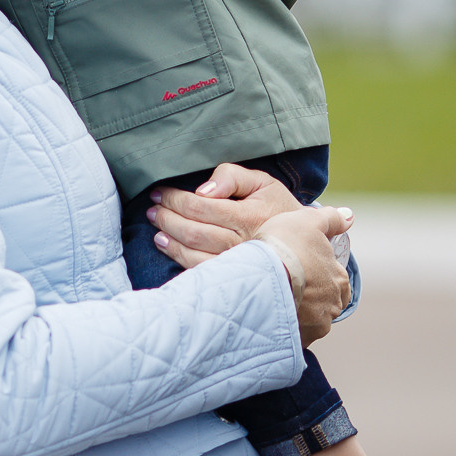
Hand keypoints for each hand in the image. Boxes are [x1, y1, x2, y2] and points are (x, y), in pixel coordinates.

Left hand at [145, 163, 309, 264]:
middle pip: (192, 230)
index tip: (160, 192)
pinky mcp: (233, 277)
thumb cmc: (276, 207)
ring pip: (192, 252)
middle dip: (167, 217)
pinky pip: (199, 269)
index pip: (200, 206)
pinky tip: (165, 244)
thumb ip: (233, 177)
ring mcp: (237, 264)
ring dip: (168, 237)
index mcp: (249, 217)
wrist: (302, 243)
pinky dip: (177, 256)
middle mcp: (242, 243)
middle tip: (153, 208)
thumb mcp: (262, 182)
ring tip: (156, 224)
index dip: (174, 198)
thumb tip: (203, 190)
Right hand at [255, 206, 353, 344]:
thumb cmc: (285, 247)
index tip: (298, 270)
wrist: (261, 278)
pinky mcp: (295, 342)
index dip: (316, 274)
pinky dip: (281, 332)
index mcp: (338, 280)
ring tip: (271, 308)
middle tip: (285, 290)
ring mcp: (314, 327)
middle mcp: (332, 307)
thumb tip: (350, 216)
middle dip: (309, 300)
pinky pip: (290, 338)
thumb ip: (330, 219)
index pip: (335, 281)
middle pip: (323, 305)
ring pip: (307, 323)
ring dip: (294, 317)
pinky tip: (266, 323)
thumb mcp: (307, 222)